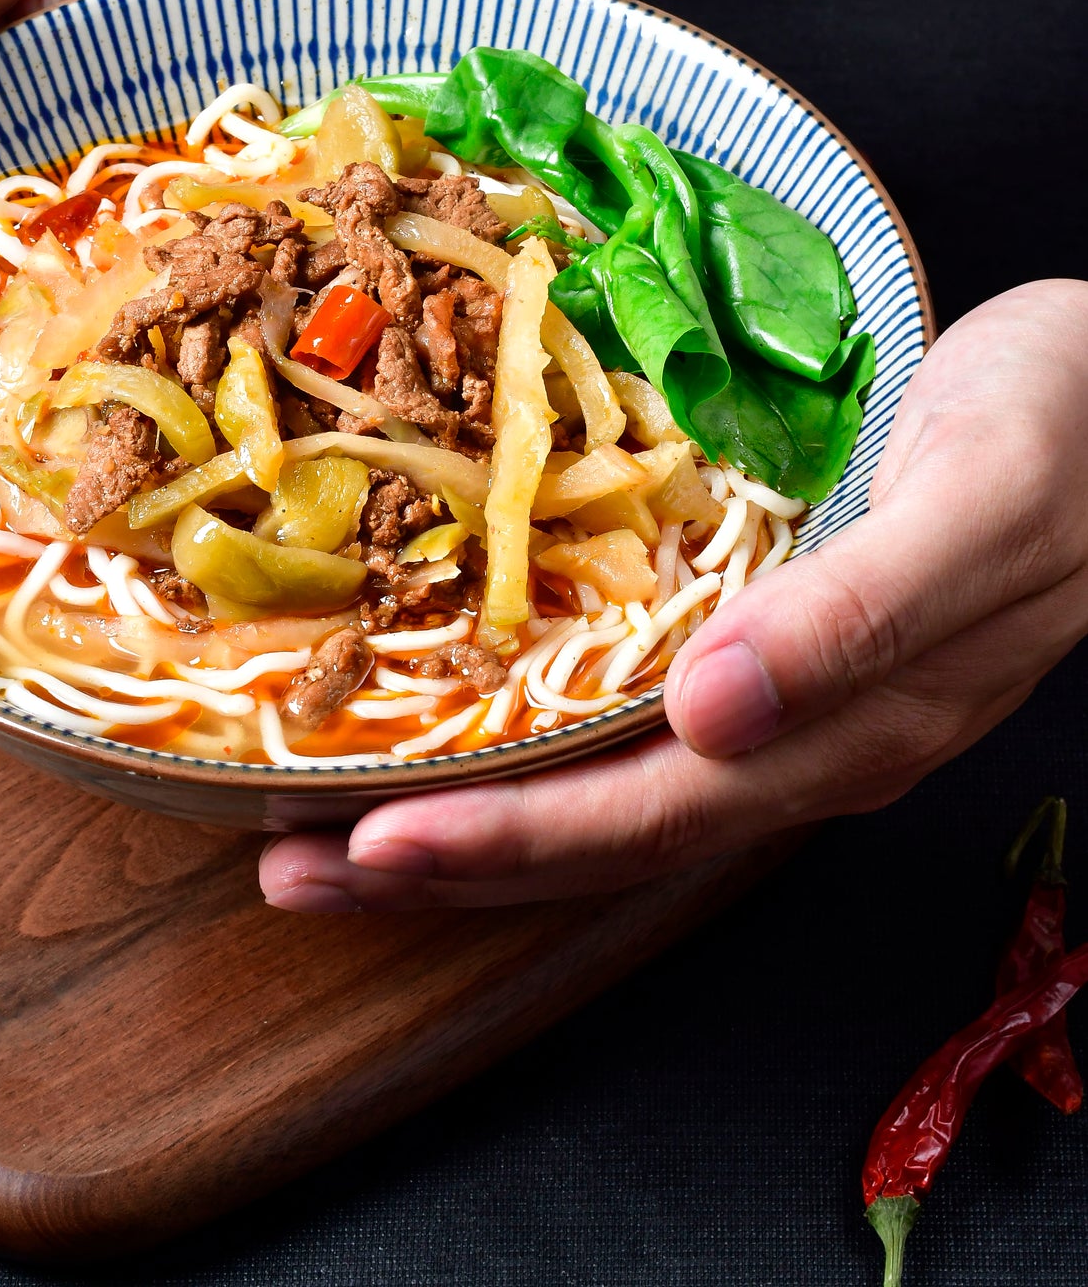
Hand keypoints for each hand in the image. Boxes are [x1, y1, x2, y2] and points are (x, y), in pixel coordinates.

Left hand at [261, 280, 1087, 910]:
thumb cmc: (1069, 427)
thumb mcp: (976, 501)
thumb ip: (856, 615)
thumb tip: (716, 713)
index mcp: (848, 724)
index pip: (646, 814)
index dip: (504, 842)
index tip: (369, 849)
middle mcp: (804, 735)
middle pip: (602, 830)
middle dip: (445, 862)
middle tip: (288, 870)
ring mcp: (790, 698)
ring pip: (607, 786)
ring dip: (471, 813)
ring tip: (334, 827)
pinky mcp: (778, 640)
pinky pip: (634, 720)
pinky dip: (533, 739)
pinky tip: (471, 720)